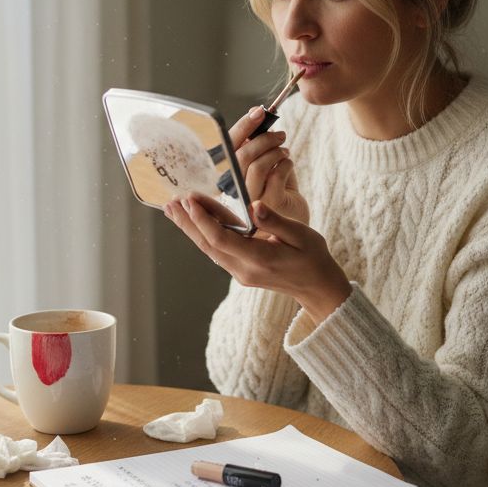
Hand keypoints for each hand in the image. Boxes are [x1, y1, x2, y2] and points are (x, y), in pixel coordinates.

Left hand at [166, 195, 350, 323]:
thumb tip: (253, 205)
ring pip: (208, 249)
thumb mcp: (301, 235)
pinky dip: (203, 234)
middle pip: (208, 245)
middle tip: (170, 203)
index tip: (190, 200)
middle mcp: (244, 269)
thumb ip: (275, 220)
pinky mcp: (240, 271)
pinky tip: (194, 222)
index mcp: (260, 258)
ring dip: (190, 229)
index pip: (222, 238)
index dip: (203, 219)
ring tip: (174, 210)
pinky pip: (216, 251)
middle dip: (187, 223)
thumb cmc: (313, 257)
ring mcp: (240, 273)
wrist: (317, 287)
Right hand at [228, 107, 309, 224]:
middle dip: (262, 138)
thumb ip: (261, 151)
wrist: (295, 233)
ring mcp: (250, 202)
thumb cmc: (281, 200)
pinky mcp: (269, 209)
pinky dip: (285, 163)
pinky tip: (289, 164)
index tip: (258, 111)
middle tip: (279, 134)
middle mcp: (236, 193)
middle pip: (241, 156)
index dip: (243, 127)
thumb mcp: (269, 172)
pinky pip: (276, 175)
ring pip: (257, 165)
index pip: (229, 149)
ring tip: (284, 150)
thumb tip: (259, 121)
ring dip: (274, 150)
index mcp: (231, 181)